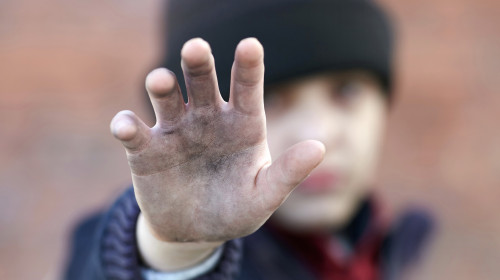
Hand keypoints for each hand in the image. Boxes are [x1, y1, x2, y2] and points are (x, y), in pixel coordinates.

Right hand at [111, 38, 324, 242]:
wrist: (197, 231)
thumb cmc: (236, 208)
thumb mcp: (263, 196)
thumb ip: (287, 173)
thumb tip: (320, 147)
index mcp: (242, 124)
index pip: (248, 88)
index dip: (249, 67)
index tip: (250, 45)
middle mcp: (208, 118)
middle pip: (202, 81)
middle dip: (198, 63)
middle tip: (196, 48)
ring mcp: (176, 130)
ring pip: (167, 97)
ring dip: (162, 86)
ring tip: (161, 81)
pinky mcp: (146, 150)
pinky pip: (135, 133)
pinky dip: (127, 126)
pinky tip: (126, 126)